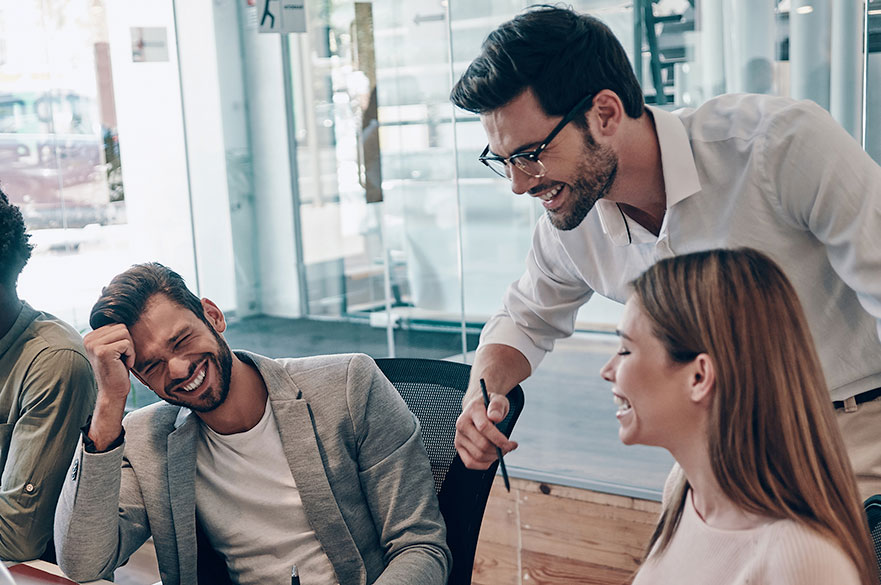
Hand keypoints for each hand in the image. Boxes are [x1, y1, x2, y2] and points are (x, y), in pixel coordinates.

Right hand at [83, 324, 135, 448]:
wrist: (112, 392)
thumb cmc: (117, 370)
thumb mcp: (113, 348)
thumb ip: (114, 334)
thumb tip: (125, 317)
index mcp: (89, 337)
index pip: (117, 325)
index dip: (123, 340)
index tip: (116, 355)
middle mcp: (88, 339)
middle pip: (121, 327)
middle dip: (127, 343)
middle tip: (120, 359)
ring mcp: (94, 345)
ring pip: (125, 333)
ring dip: (129, 349)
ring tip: (120, 361)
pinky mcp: (103, 351)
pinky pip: (127, 344)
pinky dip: (130, 355)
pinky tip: (122, 365)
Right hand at [455, 390, 517, 469]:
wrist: (476, 408)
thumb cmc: (489, 406)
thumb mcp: (498, 400)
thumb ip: (497, 406)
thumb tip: (495, 417)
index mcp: (472, 411)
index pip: (484, 428)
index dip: (499, 439)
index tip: (512, 444)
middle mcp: (462, 424)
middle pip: (482, 445)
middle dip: (500, 450)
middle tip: (509, 447)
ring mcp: (459, 437)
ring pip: (478, 456)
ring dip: (494, 457)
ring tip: (501, 450)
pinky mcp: (458, 447)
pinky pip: (470, 463)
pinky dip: (484, 464)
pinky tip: (492, 456)